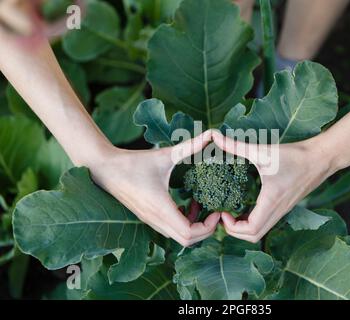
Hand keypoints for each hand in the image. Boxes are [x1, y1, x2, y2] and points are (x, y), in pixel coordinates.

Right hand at [87, 130, 219, 246]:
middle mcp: (156, 220)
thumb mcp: (165, 154)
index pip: (190, 234)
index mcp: (161, 208)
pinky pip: (170, 231)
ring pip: (178, 238)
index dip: (208, 227)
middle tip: (214, 211)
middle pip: (187, 241)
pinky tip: (185, 204)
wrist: (104, 169)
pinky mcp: (147, 218)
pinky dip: (182, 223)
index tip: (217, 211)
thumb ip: (190, 146)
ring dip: (194, 226)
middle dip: (205, 230)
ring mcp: (150, 221)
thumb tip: (212, 133)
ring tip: (200, 205)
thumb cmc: (134, 162)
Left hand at [212, 131, 338, 242]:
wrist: (322, 157)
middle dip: (234, 231)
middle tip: (223, 215)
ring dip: (243, 228)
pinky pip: (266, 223)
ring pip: (261, 232)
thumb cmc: (294, 155)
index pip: (250, 230)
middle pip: (254, 237)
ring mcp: (282, 210)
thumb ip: (237, 146)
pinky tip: (244, 208)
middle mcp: (277, 211)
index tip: (222, 212)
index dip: (232, 227)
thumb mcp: (262, 150)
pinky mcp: (285, 206)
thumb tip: (215, 137)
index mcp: (271, 201)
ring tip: (231, 213)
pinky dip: (253, 222)